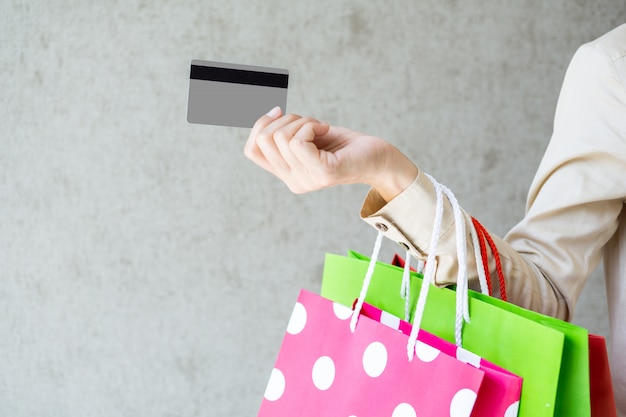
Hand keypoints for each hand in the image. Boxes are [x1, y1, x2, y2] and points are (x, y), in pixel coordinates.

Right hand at [244, 107, 417, 200]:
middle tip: (311, 123)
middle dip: (286, 120)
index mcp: (287, 174)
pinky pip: (297, 141)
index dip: (259, 125)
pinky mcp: (323, 172)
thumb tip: (269, 114)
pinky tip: (325, 129)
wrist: (379, 158)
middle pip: (264, 139)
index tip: (279, 112)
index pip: (251, 150)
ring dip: (302, 121)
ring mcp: (307, 179)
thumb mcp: (310, 137)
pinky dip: (310, 125)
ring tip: (321, 127)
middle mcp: (293, 182)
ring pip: (281, 137)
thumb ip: (288, 134)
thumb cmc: (346, 145)